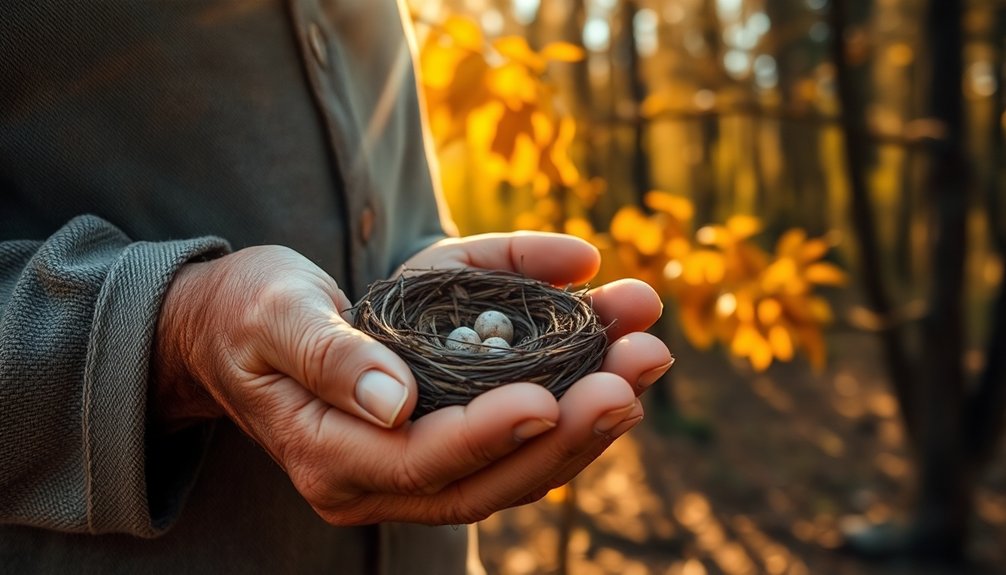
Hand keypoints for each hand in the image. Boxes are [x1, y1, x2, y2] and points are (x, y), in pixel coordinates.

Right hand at [152, 235, 670, 524]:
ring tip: (646, 355)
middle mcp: (374, 483)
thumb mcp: (273, 312)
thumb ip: (328, 354)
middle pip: (487, 480)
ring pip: (512, 471)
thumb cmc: (250, 311)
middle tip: (639, 364)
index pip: (421, 461)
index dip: (489, 433)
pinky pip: (512, 447)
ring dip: (587, 421)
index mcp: (327, 454)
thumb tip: (396, 401)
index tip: (553, 393)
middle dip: (570, 428)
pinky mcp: (439, 449)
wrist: (233, 332)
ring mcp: (410, 474)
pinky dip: (566, 409)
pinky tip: (612, 364)